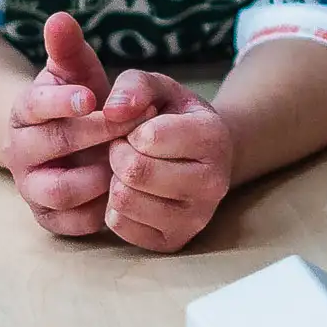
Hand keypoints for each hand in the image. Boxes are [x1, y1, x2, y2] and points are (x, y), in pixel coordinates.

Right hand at [3, 12, 114, 236]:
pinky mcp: (48, 217)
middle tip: (133, 122)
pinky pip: (69, 223)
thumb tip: (60, 17)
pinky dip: (96, 212)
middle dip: (94, 133)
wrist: (69, 144)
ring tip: (125, 160)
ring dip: (95, 177)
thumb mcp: (75, 71)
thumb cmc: (78, 101)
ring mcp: (31, 187)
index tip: (92, 96)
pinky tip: (120, 192)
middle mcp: (20, 151)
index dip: (61, 101)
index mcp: (24, 112)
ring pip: (57, 191)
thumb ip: (68, 47)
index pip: (34, 104)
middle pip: (50, 146)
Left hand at [96, 68, 234, 252]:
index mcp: (214, 139)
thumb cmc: (176, 118)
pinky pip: (120, 226)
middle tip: (128, 148)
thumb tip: (112, 111)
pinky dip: (115, 207)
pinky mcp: (174, 241)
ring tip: (132, 170)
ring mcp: (196, 218)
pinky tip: (133, 192)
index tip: (140, 127)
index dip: (130, 128)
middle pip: (133, 172)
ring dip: (115, 181)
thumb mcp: (161, 89)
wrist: (204, 157)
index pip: (148, 138)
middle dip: (118, 154)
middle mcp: (213, 183)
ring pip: (124, 201)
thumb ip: (135, 85)